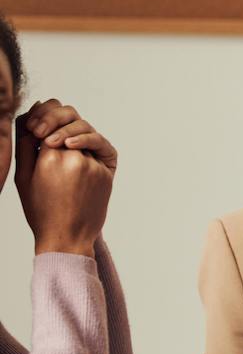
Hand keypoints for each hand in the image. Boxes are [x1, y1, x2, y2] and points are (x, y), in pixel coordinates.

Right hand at [13, 100, 116, 255]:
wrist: (67, 237)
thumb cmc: (41, 210)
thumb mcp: (23, 177)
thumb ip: (26, 146)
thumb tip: (29, 119)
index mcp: (51, 158)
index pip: (49, 118)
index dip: (42, 116)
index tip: (34, 125)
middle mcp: (76, 157)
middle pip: (72, 118)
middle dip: (57, 116)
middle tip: (45, 126)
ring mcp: (95, 164)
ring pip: (86, 131)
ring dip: (72, 130)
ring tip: (57, 140)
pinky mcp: (107, 172)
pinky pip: (98, 148)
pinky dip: (86, 143)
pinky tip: (73, 150)